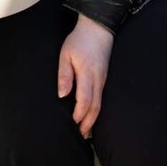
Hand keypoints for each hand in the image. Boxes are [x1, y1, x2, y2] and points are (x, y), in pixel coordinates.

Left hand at [57, 13, 113, 138]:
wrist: (98, 28)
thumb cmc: (79, 40)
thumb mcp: (66, 53)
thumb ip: (64, 74)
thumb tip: (62, 95)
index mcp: (87, 74)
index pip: (85, 100)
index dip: (79, 114)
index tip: (73, 124)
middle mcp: (98, 80)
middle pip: (95, 108)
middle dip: (88, 124)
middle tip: (80, 136)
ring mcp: (103, 79)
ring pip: (100, 105)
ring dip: (93, 120)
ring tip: (85, 132)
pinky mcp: (104, 78)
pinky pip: (101, 98)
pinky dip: (96, 110)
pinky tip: (90, 116)